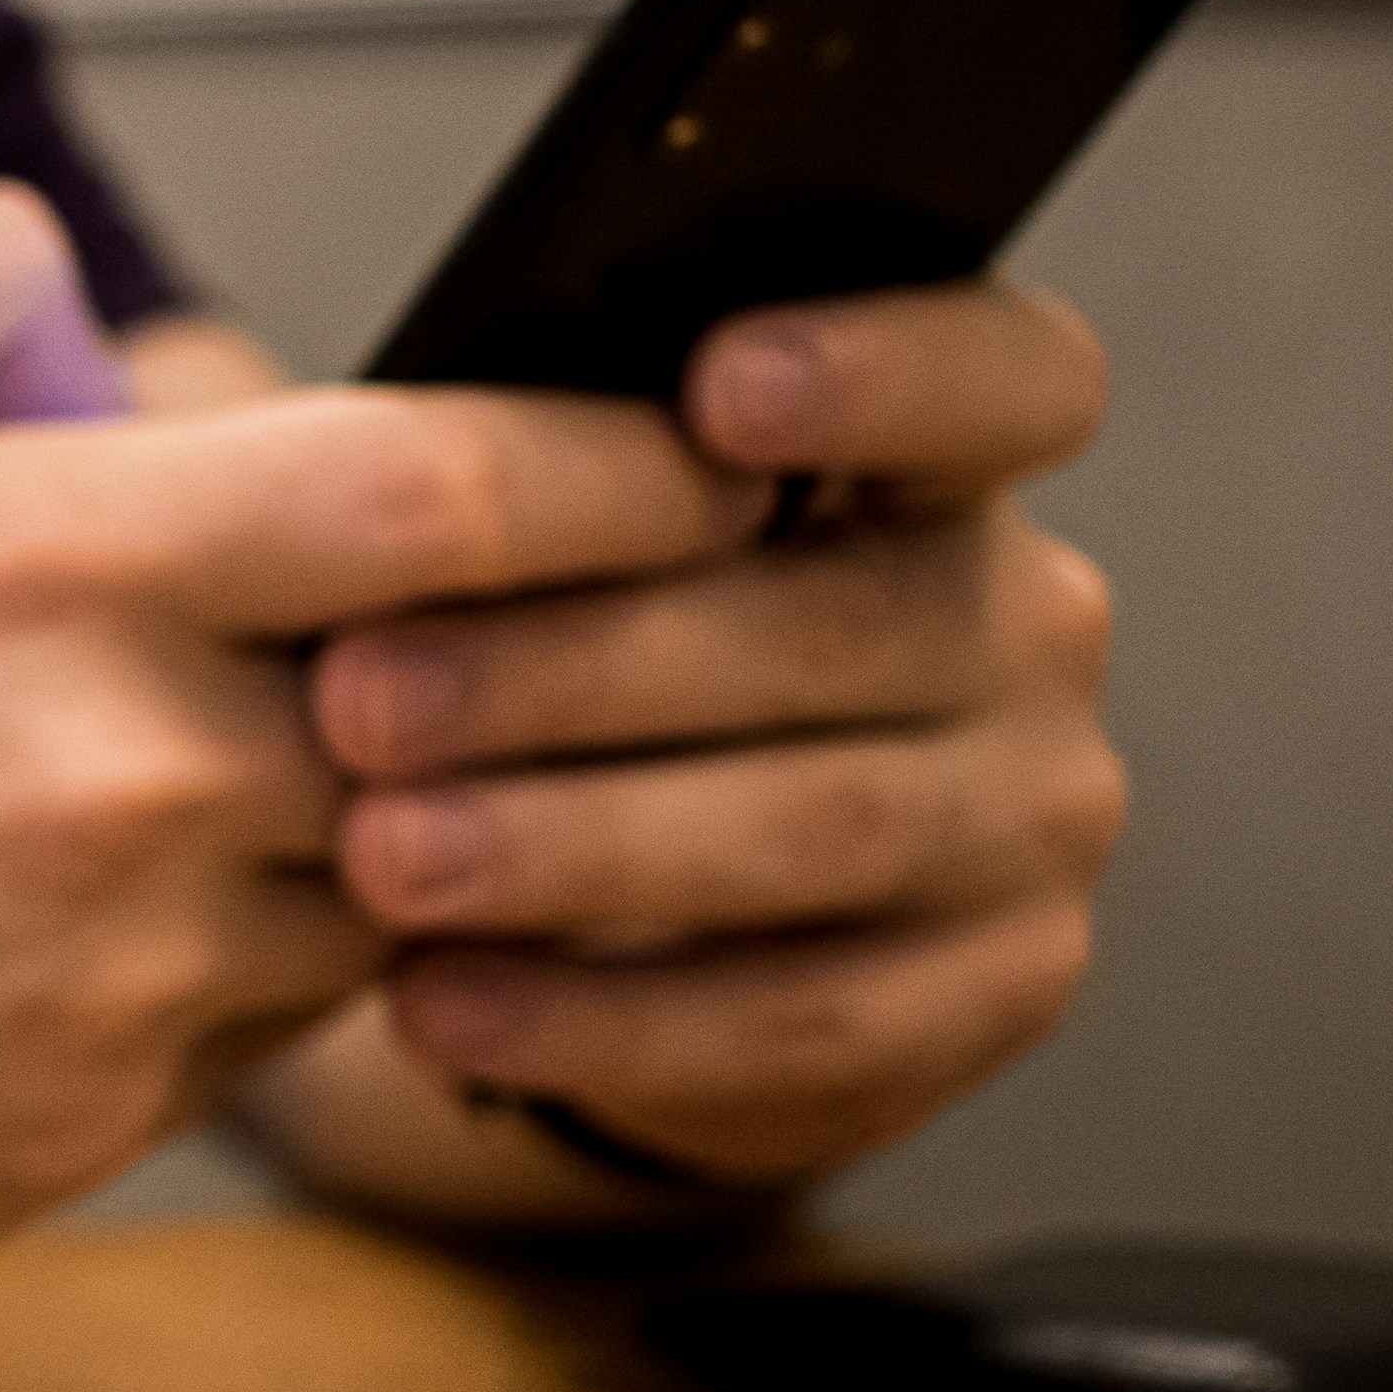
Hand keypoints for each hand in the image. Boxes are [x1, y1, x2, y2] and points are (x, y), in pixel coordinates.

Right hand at [0, 185, 760, 1269]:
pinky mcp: (127, 1103)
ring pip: (417, 859)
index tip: (704, 450)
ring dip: (412, 802)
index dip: (626, 464)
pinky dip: (287, 931)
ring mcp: (146, 958)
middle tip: (583, 598)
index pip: (458, 489)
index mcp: (60, 560)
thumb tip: (114, 330)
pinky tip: (166, 882)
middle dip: (555, 646)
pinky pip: (305, 1001)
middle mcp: (138, 767)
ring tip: (301, 740)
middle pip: (484, 689)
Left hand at [301, 282, 1125, 1194]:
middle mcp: (1028, 629)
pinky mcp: (997, 991)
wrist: (652, 917)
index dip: (888, 369)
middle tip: (360, 698)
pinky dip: (597, 1022)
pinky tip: (438, 1001)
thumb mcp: (580, 549)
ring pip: (821, 829)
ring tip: (381, 861)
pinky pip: (802, 1021)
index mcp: (945, 466)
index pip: (1008, 377)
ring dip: (576, 850)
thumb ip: (550, 480)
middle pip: (842, 627)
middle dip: (581, 666)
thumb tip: (363, 434)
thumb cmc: (594, 661)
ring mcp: (1032, 816)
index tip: (714, 389)